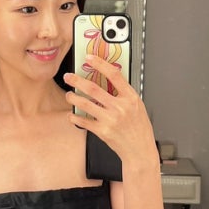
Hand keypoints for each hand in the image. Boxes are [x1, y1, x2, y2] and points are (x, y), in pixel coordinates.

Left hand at [64, 54, 157, 169]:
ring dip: (73, 97)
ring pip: (85, 103)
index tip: (89, 58)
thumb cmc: (139, 128)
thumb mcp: (137, 106)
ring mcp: (110, 119)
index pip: (114, 75)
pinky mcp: (102, 131)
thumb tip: (108, 80)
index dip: (100, 64)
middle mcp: (120, 107)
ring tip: (69, 95)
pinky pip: (83, 121)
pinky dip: (75, 116)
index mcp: (131, 98)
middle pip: (94, 88)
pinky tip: (72, 114)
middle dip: (77, 80)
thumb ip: (124, 94)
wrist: (140, 150)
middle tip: (69, 76)